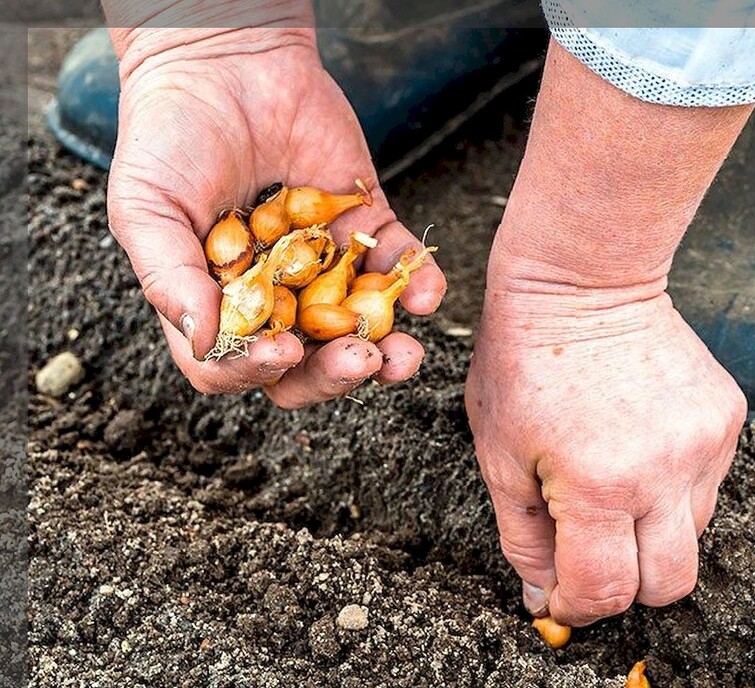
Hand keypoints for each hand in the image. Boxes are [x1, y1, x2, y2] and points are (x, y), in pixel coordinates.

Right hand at [106, 28, 445, 405]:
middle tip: (359, 361)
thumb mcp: (145, 206)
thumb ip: (168, 276)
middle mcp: (274, 296)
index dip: (257, 371)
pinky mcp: (367, 228)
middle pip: (307, 365)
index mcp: (217, 303)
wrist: (225, 61)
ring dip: (388, 354)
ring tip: (403, 355)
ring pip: (361, 330)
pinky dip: (419, 287)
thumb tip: (205, 341)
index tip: (280, 353)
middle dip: (335, 375)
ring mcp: (324, 265)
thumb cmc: (168, 136)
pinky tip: (423, 295)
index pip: (236, 365)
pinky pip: (400, 270)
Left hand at [465, 287, 746, 625]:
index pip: (606, 592)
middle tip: (592, 553)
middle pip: (670, 585)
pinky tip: (638, 444)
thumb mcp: (500, 457)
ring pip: (692, 536)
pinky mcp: (728, 419)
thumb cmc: (525, 362)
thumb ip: (524, 540)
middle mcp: (665, 471)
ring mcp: (706, 443)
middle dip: (628, 586)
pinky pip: (708, 486)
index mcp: (600, 484)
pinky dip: (673, 488)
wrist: (585, 278)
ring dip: (651, 532)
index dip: (578, 607)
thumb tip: (546, 600)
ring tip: (611, 478)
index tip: (561, 595)